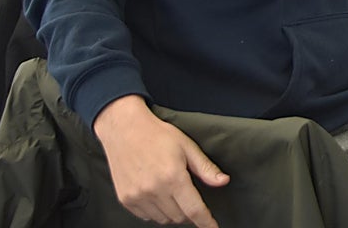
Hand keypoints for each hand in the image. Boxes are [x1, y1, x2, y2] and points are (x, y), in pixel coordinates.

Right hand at [94, 95, 228, 227]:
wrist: (124, 129)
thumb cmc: (158, 135)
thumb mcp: (187, 146)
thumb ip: (205, 168)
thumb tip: (224, 181)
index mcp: (173, 177)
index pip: (194, 210)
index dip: (206, 222)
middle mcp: (154, 190)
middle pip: (179, 217)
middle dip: (189, 212)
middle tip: (189, 196)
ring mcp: (137, 197)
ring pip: (163, 219)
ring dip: (172, 212)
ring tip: (172, 192)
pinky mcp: (125, 199)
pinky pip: (146, 216)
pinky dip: (156, 211)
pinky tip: (157, 194)